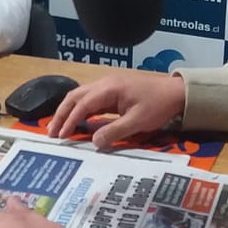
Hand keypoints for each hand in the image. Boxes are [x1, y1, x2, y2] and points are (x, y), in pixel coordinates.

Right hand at [47, 72, 185, 147]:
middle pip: (75, 96)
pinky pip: (90, 100)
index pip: (83, 104)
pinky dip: (79, 110)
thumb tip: (93, 143)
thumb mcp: (138, 122)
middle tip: (51, 133)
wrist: (176, 93)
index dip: (70, 120)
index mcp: (109, 89)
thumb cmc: (158, 105)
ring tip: (58, 129)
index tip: (61, 136)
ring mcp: (107, 86)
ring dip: (68, 111)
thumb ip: (115, 132)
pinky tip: (76, 123)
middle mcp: (104, 84)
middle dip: (61, 114)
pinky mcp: (112, 92)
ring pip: (80, 96)